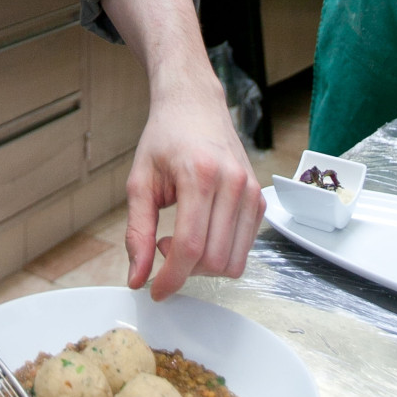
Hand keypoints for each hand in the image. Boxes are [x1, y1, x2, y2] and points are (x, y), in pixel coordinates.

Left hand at [124, 77, 264, 300]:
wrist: (195, 106)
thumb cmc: (165, 139)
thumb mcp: (140, 182)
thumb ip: (137, 232)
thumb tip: (137, 277)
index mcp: (200, 175)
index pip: (190, 247)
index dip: (171, 278)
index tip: (155, 291)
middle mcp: (233, 184)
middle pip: (214, 260)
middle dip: (185, 270)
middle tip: (162, 246)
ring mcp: (251, 192)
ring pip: (234, 261)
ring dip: (204, 265)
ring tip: (181, 237)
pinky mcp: (259, 200)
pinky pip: (244, 249)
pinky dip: (220, 253)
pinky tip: (200, 231)